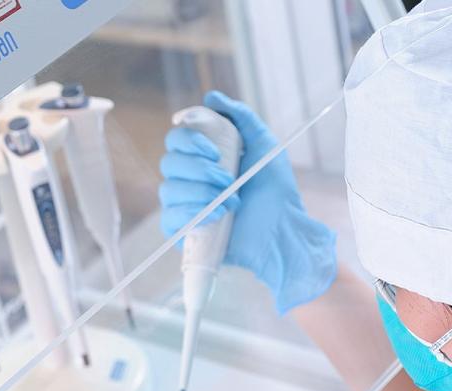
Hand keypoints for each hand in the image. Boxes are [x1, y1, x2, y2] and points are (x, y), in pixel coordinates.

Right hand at [160, 91, 336, 313]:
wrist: (282, 229)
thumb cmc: (276, 190)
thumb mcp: (264, 145)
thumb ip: (242, 118)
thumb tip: (211, 97)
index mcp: (203, 157)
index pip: (176, 140)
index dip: (188, 141)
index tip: (214, 151)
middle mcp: (189, 179)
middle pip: (169, 163)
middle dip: (199, 169)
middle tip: (228, 179)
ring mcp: (185, 205)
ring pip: (169, 190)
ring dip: (200, 192)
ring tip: (230, 202)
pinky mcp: (185, 231)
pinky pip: (170, 218)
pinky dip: (192, 213)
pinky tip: (217, 215)